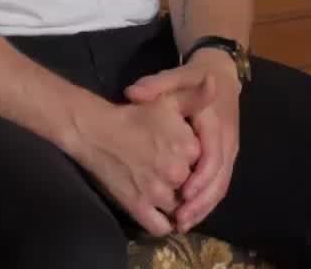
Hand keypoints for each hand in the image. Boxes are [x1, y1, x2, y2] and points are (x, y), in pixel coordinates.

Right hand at [68, 83, 211, 236]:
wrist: (95, 131)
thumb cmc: (134, 115)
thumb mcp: (168, 100)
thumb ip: (196, 97)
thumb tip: (216, 83)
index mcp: (189, 147)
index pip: (204, 164)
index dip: (193, 162)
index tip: (181, 155)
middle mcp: (177, 172)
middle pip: (191, 187)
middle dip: (184, 183)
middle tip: (168, 173)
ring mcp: (157, 192)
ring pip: (177, 207)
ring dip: (173, 204)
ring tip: (161, 189)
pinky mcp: (138, 208)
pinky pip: (160, 227)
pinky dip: (162, 223)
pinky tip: (157, 211)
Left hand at [125, 51, 241, 232]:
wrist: (219, 74)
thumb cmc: (192, 78)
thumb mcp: (176, 77)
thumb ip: (156, 85)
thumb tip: (133, 94)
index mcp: (217, 124)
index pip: (213, 157)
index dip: (200, 178)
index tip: (182, 194)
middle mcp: (227, 142)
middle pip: (219, 179)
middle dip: (201, 202)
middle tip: (180, 220)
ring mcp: (229, 152)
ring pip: (220, 186)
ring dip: (203, 207)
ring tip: (182, 224)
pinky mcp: (224, 159)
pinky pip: (218, 185)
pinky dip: (205, 201)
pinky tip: (189, 214)